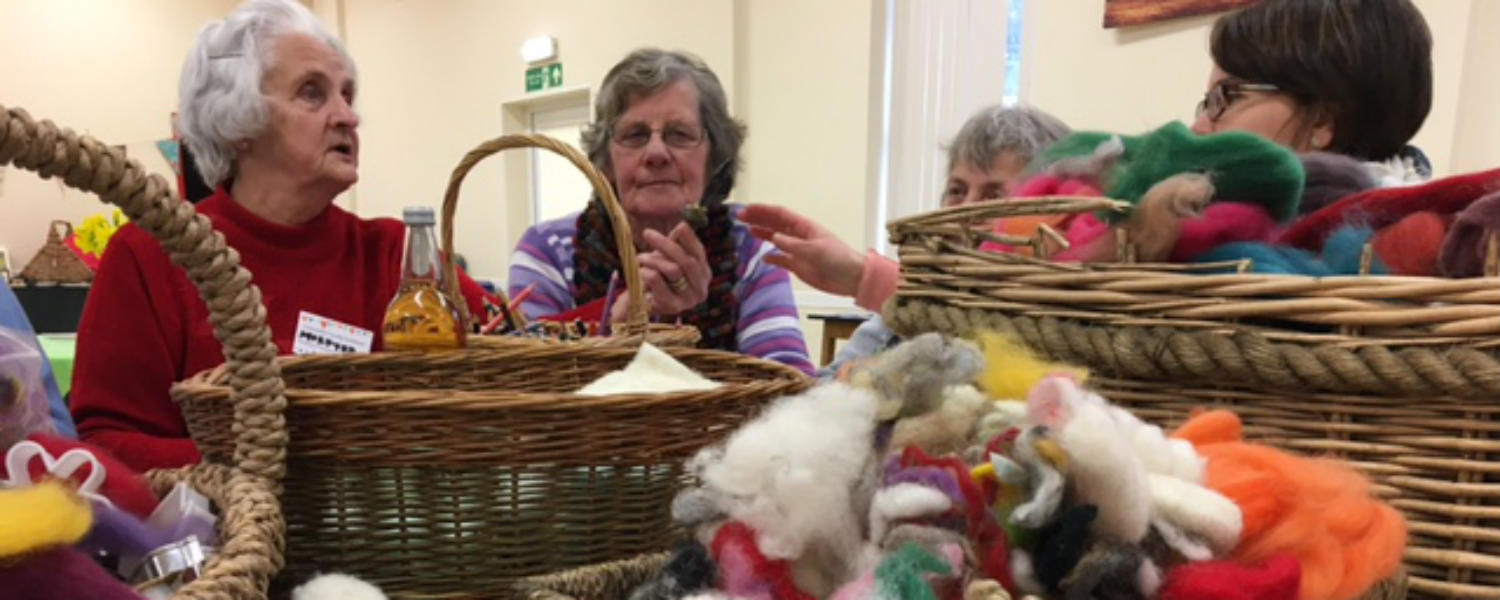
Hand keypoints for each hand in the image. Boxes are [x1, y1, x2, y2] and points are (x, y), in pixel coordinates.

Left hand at [610, 222, 710, 323]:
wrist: (642, 304)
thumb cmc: (658, 278)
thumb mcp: (668, 257)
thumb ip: (677, 243)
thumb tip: (683, 226)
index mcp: (704, 275)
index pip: (699, 252)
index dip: (688, 238)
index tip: (677, 226)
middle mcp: (701, 289)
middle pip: (687, 261)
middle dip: (665, 244)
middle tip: (647, 233)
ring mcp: (689, 301)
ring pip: (673, 270)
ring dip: (653, 259)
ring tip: (640, 257)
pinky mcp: (672, 307)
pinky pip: (657, 281)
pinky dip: (647, 271)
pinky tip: (641, 271)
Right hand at [738, 204, 865, 296]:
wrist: (851, 278)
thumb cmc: (838, 259)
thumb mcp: (814, 250)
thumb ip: (792, 244)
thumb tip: (773, 237)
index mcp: (804, 227)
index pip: (780, 214)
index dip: (763, 210)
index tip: (747, 209)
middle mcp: (799, 236)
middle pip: (775, 224)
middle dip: (758, 219)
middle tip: (740, 218)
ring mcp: (798, 250)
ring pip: (776, 239)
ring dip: (763, 234)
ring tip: (748, 231)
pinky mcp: (799, 265)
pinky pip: (782, 259)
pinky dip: (772, 257)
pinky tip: (763, 256)